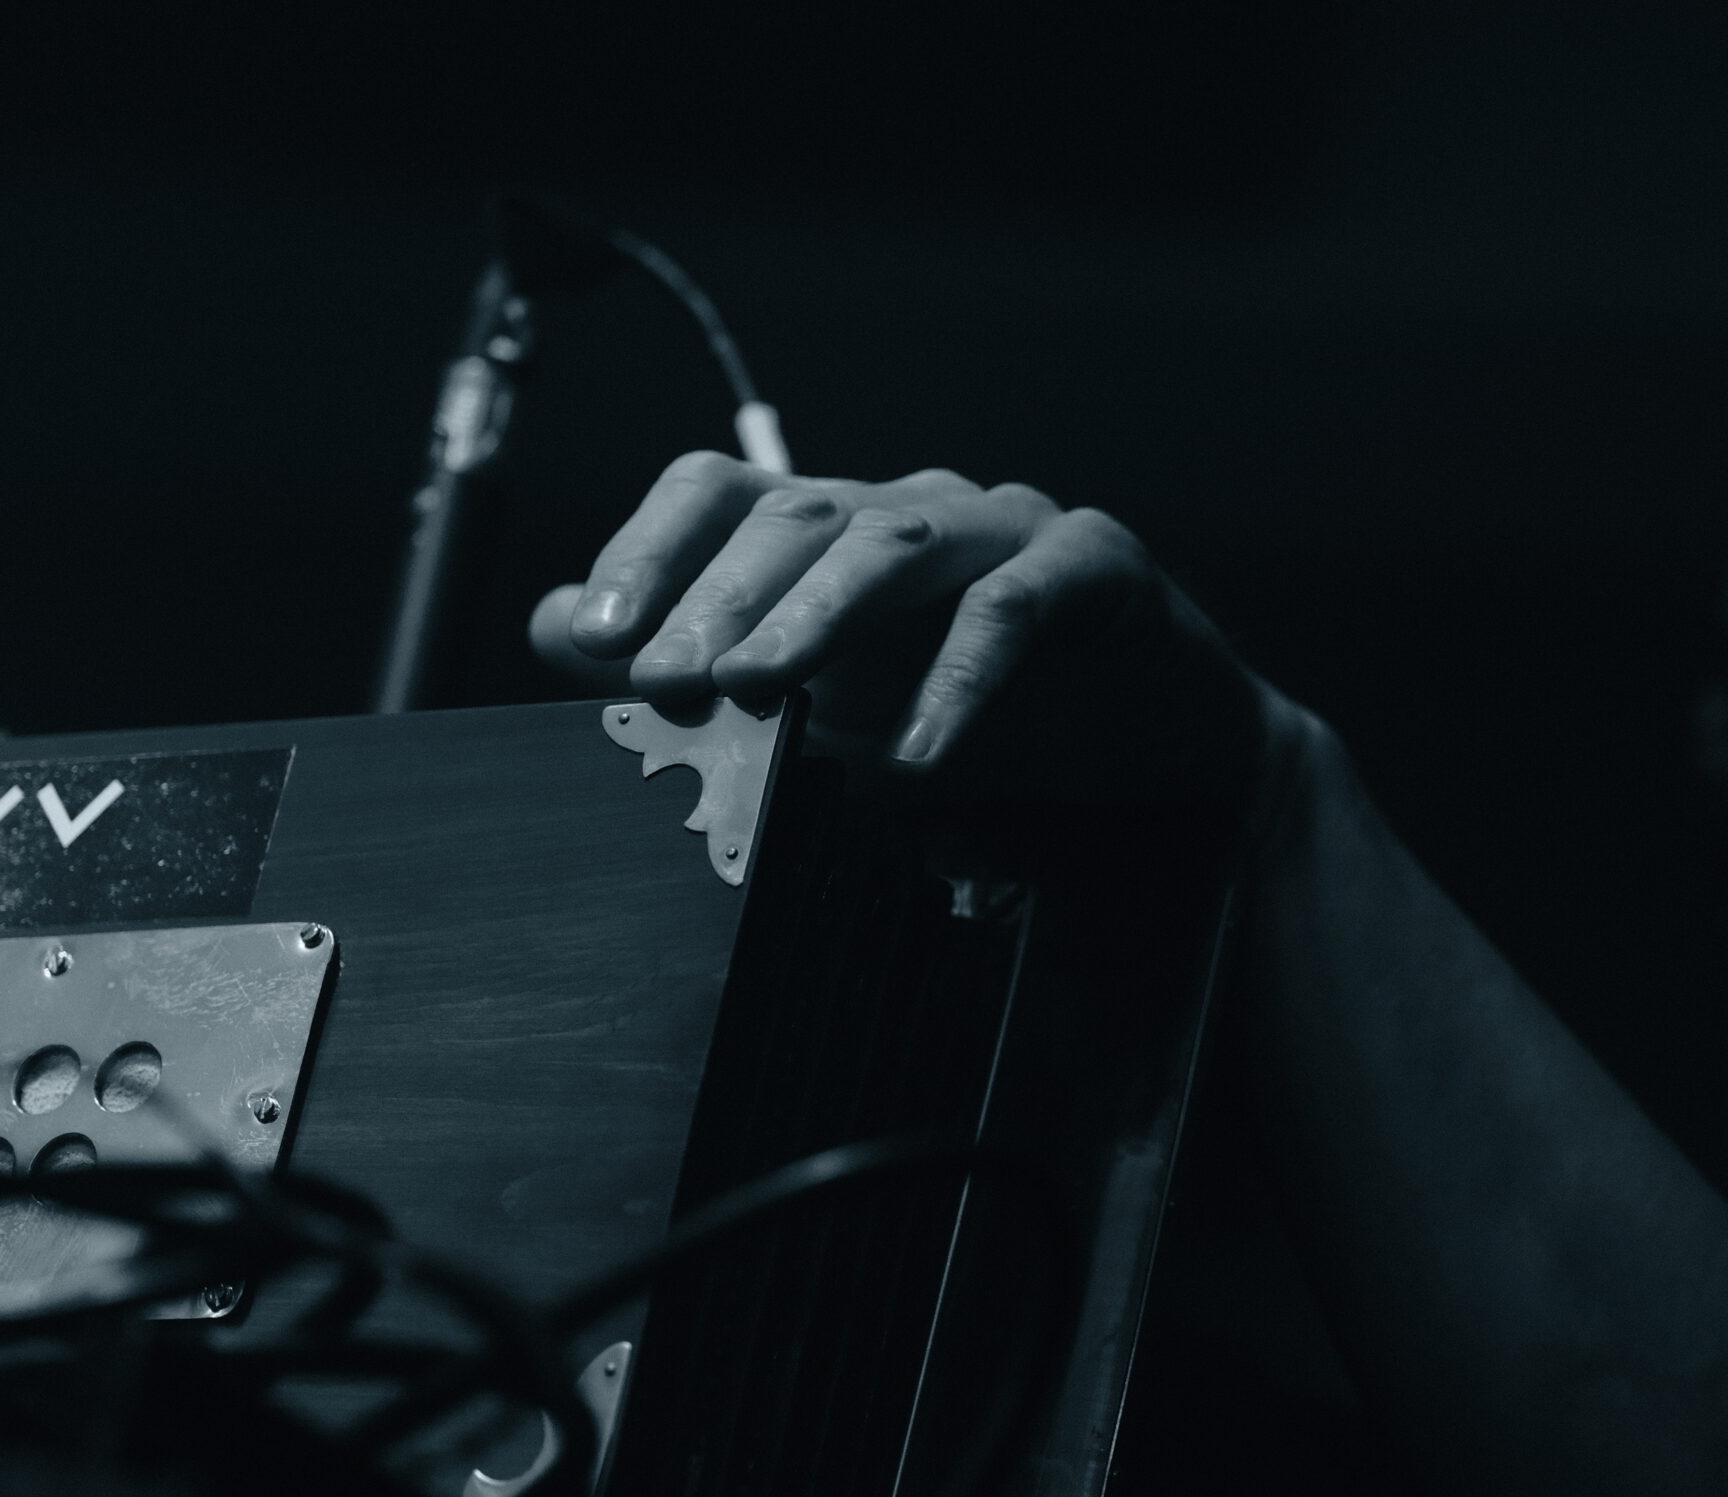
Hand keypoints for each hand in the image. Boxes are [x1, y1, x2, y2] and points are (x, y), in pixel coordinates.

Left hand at [529, 454, 1284, 812]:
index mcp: (840, 533)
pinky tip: (917, 756)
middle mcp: (915, 510)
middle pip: (798, 511)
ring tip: (758, 689)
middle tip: (663, 680)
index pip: (721, 495)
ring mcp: (1008, 530)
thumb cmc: (996, 734)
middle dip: (718, 597)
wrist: (1164, 769)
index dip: (650, 549)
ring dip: (816, 614)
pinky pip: (1020, 602)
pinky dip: (960, 676)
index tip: (596, 638)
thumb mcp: (833, 719)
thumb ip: (707, 671)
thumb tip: (563, 630)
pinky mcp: (1099, 567)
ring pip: (896, 538)